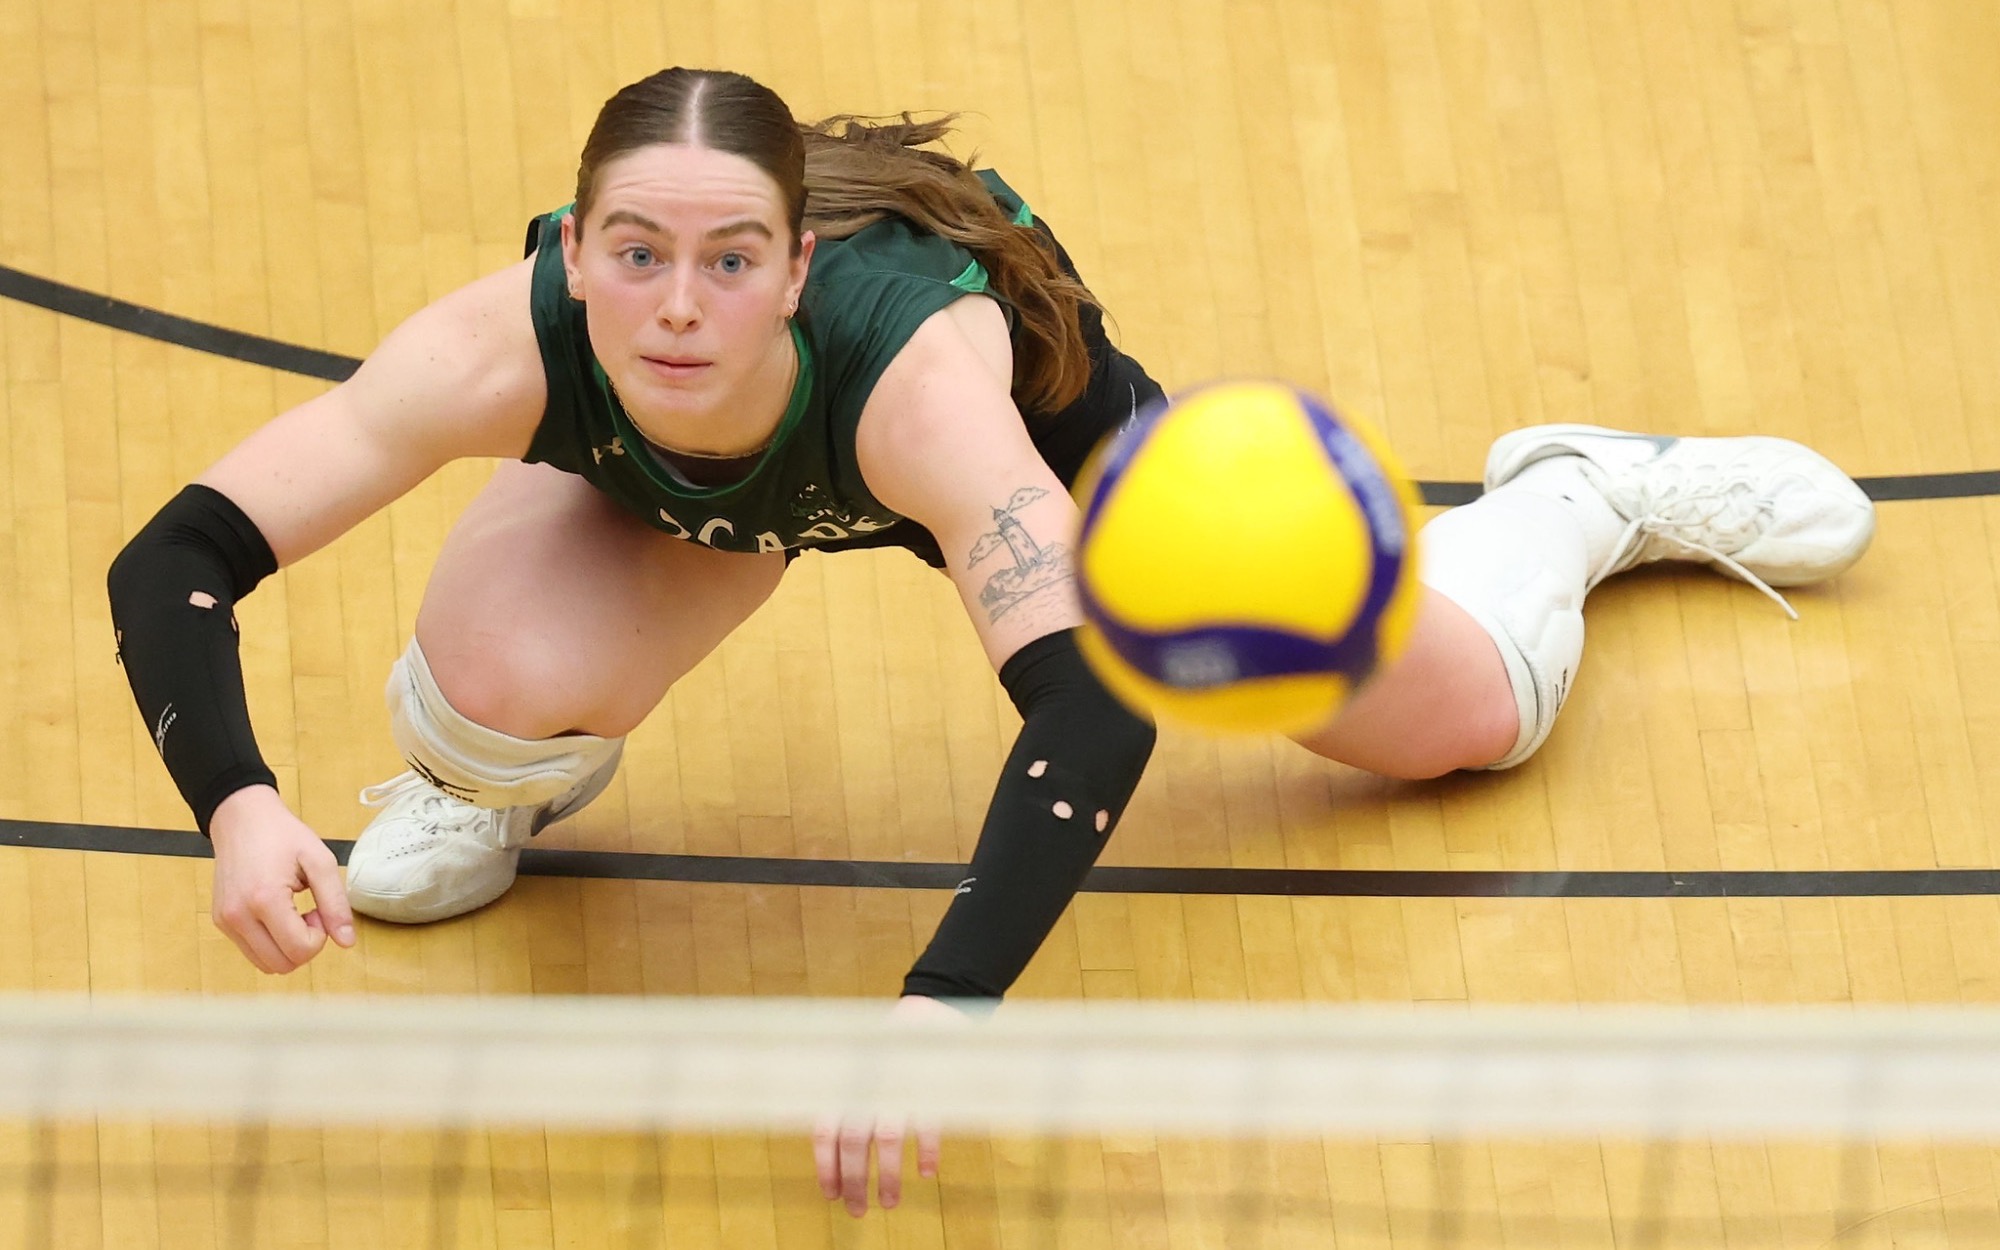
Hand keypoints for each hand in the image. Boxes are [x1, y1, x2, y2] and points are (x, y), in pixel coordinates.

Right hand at [208, 784, 355, 973]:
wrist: (242, 818)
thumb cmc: (282, 835)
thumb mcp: (319, 861)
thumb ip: (336, 903)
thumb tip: (347, 941)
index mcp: (264, 900)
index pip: (300, 950)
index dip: (320, 936)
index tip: (319, 910)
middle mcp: (238, 917)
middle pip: (282, 965)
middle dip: (305, 945)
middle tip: (309, 913)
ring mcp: (225, 922)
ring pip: (266, 965)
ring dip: (288, 948)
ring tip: (294, 914)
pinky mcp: (221, 922)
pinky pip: (252, 953)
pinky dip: (272, 944)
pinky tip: (279, 915)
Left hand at [813, 994, 963, 1216]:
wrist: (927, 1013)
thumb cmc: (886, 1048)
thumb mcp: (853, 1068)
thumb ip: (838, 1102)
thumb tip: (816, 1143)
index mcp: (845, 1082)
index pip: (826, 1130)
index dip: (826, 1166)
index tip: (831, 1195)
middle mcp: (867, 1085)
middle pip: (854, 1141)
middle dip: (854, 1180)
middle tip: (857, 1210)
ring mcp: (898, 1084)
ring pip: (887, 1138)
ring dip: (887, 1175)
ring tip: (889, 1202)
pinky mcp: (929, 1084)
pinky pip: (927, 1123)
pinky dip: (927, 1149)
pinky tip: (926, 1171)